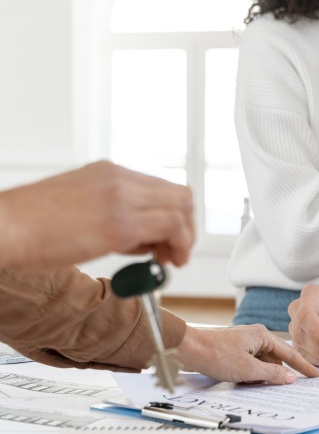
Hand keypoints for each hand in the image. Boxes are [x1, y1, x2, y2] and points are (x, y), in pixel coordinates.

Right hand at [0, 161, 194, 268]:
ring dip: (185, 237)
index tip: (168, 239)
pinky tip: (164, 261)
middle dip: (186, 227)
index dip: (174, 215)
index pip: (163, 188)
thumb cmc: (30, 225)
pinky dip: (179, 244)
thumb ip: (114, 214)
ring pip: (181, 207)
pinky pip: (171, 226)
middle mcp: (120, 178)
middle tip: (176, 252)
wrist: (3, 227)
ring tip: (170, 259)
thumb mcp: (79, 207)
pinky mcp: (121, 222)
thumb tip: (143, 239)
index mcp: (109, 172)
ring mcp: (122, 197)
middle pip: (180, 195)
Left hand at [174, 324, 318, 382]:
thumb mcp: (248, 368)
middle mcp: (255, 337)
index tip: (315, 374)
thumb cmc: (215, 354)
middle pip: (277, 358)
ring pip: (263, 363)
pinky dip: (254, 374)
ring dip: (265, 375)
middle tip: (297, 383)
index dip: (303, 365)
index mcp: (262, 335)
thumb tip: (290, 378)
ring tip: (268, 384)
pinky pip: (252, 365)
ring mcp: (245, 344)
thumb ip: (272, 373)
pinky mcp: (235, 352)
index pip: (289, 353)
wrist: (188, 350)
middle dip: (282, 372)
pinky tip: (250, 382)